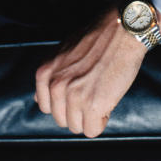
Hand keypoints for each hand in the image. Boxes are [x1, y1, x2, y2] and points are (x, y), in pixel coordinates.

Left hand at [34, 8, 145, 138]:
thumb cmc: (97, 39)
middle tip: (93, 88)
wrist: (123, 30)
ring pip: (77, 127)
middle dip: (78, 110)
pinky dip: (102, 119)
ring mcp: (74, 96)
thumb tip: (38, 100)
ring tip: (101, 91)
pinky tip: (108, 98)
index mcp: (45, 73)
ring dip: (90, 115)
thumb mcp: (63, 52)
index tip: (79, 87)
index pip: (46, 108)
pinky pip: (92, 130)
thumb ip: (51, 76)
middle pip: (62, 120)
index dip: (66, 101)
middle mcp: (55, 85)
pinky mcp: (93, 105)